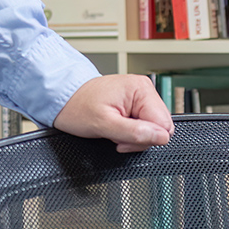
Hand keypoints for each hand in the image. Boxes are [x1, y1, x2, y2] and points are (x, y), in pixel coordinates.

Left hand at [52, 75, 173, 152]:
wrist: (64, 100)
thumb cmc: (77, 106)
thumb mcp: (104, 124)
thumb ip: (135, 132)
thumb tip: (161, 137)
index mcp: (141, 89)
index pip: (164, 124)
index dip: (146, 138)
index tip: (124, 139)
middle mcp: (144, 90)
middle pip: (160, 127)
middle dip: (138, 138)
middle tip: (116, 135)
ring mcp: (140, 97)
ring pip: (152, 129)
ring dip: (133, 136)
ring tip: (114, 130)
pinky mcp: (135, 105)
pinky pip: (143, 126)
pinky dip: (130, 133)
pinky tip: (117, 128)